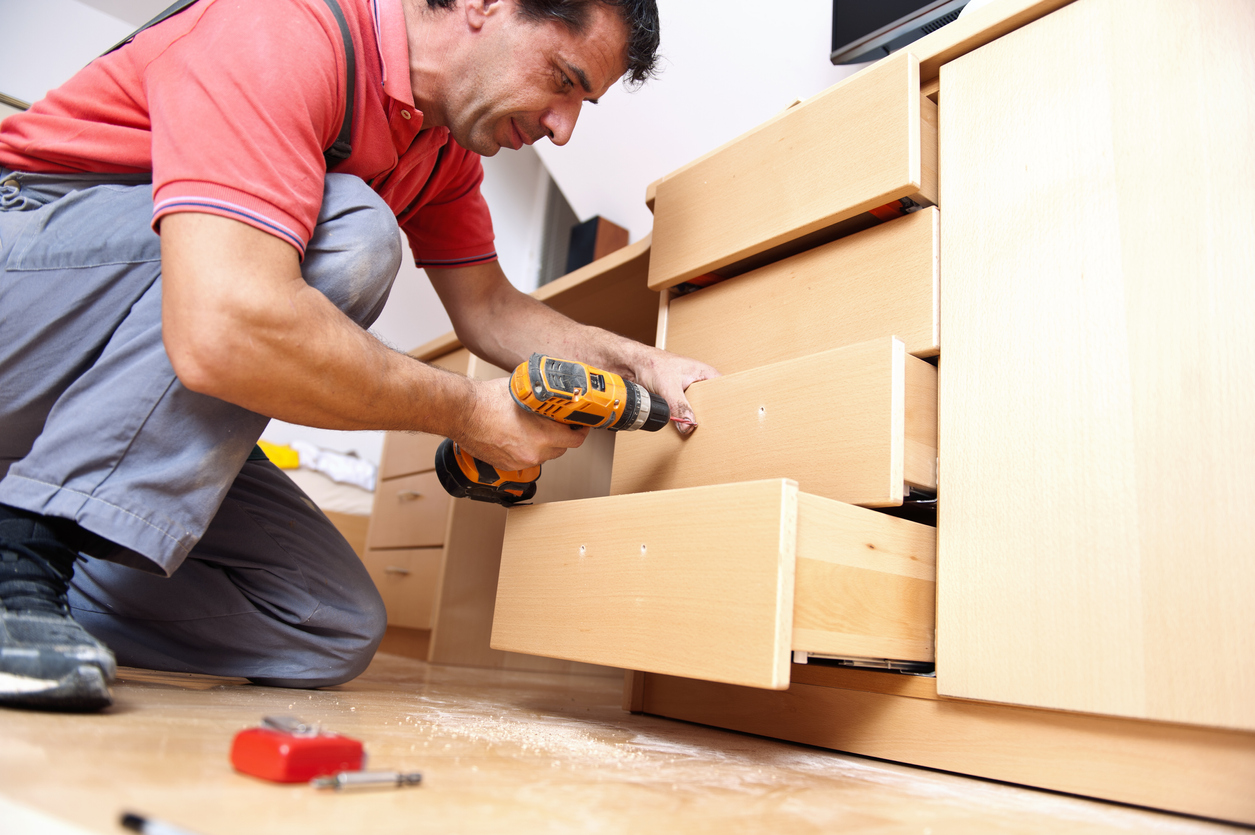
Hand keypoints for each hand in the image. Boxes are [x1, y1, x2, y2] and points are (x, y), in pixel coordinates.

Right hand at [455, 377, 589, 470]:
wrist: (460, 412)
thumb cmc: (487, 400)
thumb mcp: (524, 392)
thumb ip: (543, 399)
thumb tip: (556, 394)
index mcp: (542, 436)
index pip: (575, 440)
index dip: (580, 431)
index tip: (580, 424)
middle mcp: (533, 453)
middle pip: (561, 449)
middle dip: (562, 436)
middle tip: (559, 424)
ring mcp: (519, 462)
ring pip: (543, 455)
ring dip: (545, 444)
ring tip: (536, 428)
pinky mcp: (506, 465)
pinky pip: (526, 459)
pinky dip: (528, 449)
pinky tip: (519, 436)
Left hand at [624, 349, 719, 435]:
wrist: (631, 365)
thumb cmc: (651, 363)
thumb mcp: (668, 386)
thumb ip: (679, 406)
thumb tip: (688, 424)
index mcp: (705, 374)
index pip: (724, 392)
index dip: (724, 406)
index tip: (722, 420)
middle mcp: (699, 384)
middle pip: (711, 405)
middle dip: (707, 417)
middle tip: (708, 430)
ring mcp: (688, 393)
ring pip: (697, 411)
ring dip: (692, 420)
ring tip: (693, 430)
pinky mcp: (677, 401)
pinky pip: (684, 414)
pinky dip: (681, 420)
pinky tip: (681, 427)